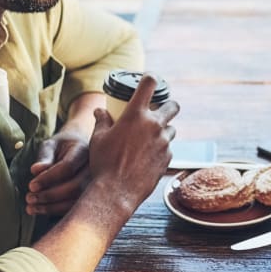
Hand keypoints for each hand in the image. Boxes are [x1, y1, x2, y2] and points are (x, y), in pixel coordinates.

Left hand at [27, 129, 89, 216]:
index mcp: (84, 151)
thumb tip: (35, 170)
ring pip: (76, 201)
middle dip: (49, 195)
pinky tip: (40, 210)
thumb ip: (45, 156)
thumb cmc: (63, 146)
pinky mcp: (90, 196)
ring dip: (51, 207)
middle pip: (75, 187)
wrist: (81, 147)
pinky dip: (56, 211)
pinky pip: (75, 207)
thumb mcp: (52, 144)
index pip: (68, 167)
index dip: (48, 178)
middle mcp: (94, 168)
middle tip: (29, 197)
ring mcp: (94, 183)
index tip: (31, 185)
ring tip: (31, 207)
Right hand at [87, 73, 178, 214]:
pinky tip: (147, 158)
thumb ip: (102, 121)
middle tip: (159, 111)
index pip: (149, 84)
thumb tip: (100, 111)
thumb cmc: (103, 164)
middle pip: (172, 106)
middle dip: (168, 106)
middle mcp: (154, 125)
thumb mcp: (98, 139)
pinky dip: (160, 149)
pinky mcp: (168, 158)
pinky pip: (168, 148)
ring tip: (148, 139)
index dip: (150, 78)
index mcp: (135, 115)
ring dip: (163, 131)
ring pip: (171, 129)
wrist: (116, 192)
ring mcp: (163, 142)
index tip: (149, 80)